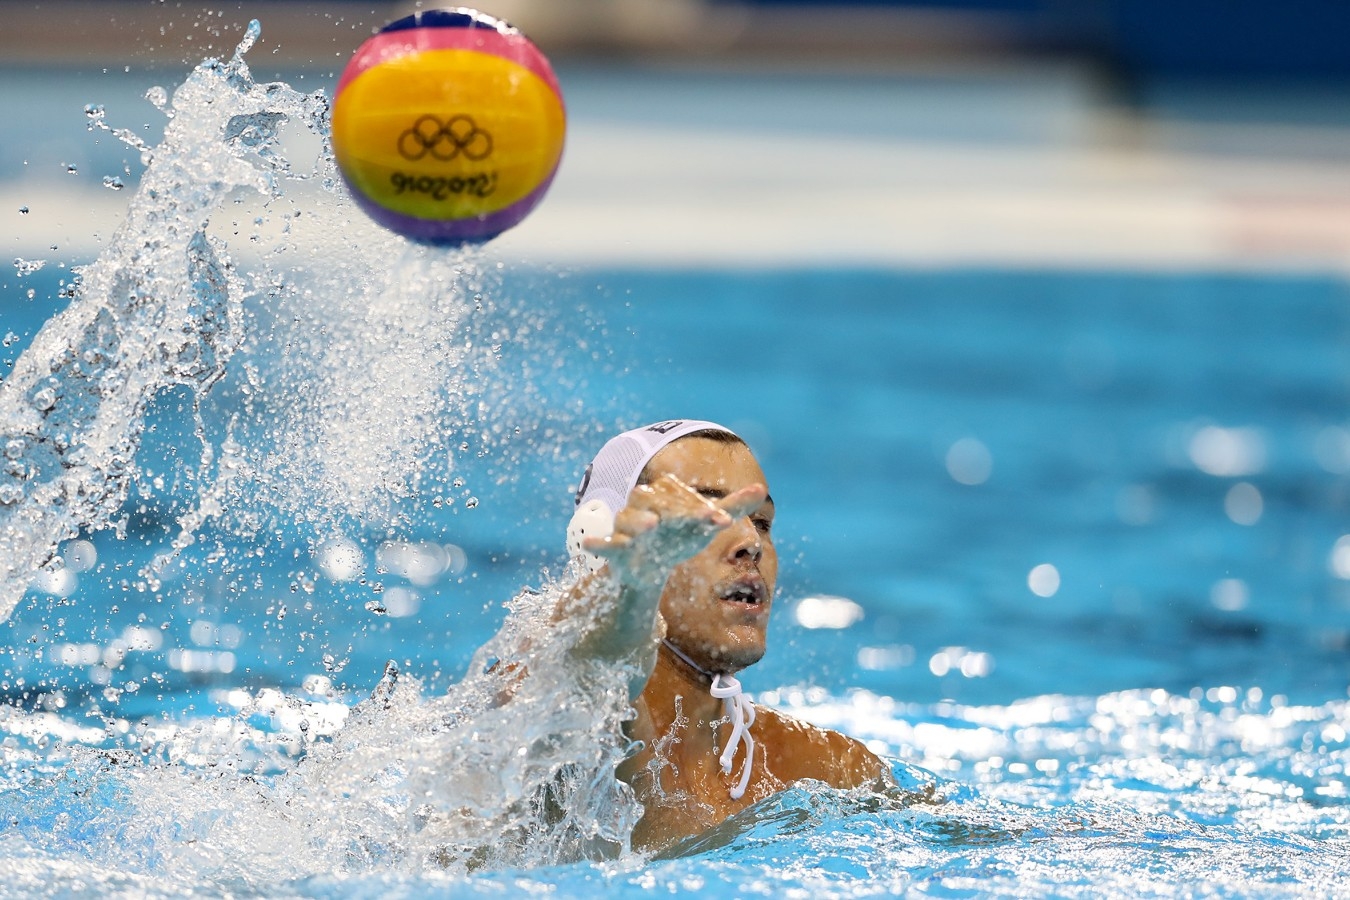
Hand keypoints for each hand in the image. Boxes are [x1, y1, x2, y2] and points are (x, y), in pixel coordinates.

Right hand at [583, 473, 766, 592]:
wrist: (651, 566)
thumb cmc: (678, 537)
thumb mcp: (705, 523)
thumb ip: (732, 507)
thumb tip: (762, 488)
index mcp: (667, 497)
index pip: (683, 497)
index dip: (701, 508)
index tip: (721, 521)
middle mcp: (645, 506)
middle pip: (655, 500)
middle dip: (676, 509)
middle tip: (699, 518)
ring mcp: (628, 527)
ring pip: (628, 518)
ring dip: (638, 520)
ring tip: (651, 525)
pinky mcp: (615, 549)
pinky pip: (604, 543)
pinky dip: (598, 544)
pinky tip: (592, 546)